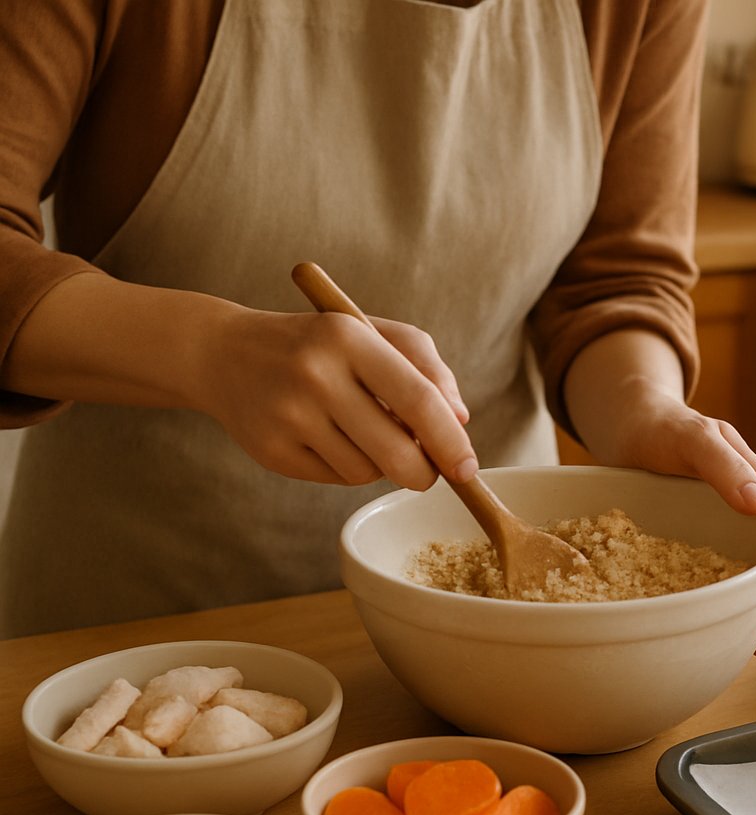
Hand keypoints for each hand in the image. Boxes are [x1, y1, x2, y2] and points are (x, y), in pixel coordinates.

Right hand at [192, 307, 476, 490]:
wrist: (226, 354)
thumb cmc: (319, 344)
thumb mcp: (373, 334)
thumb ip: (426, 368)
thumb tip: (460, 420)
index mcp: (348, 337)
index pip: (418, 399)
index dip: (450, 441)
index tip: (468, 468)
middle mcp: (315, 374)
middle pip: (397, 452)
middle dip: (424, 473)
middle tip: (428, 473)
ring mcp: (288, 415)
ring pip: (367, 471)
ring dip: (379, 464)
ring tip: (359, 431)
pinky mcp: (270, 450)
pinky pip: (335, 479)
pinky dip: (345, 468)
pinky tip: (327, 438)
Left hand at [575, 385, 755, 659]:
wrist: (627, 426)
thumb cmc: (665, 427)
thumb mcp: (697, 438)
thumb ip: (726, 467)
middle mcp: (743, 513)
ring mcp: (718, 532)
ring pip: (742, 578)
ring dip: (752, 612)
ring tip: (755, 649)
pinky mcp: (689, 547)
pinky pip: (709, 580)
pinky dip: (718, 605)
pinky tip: (717, 629)